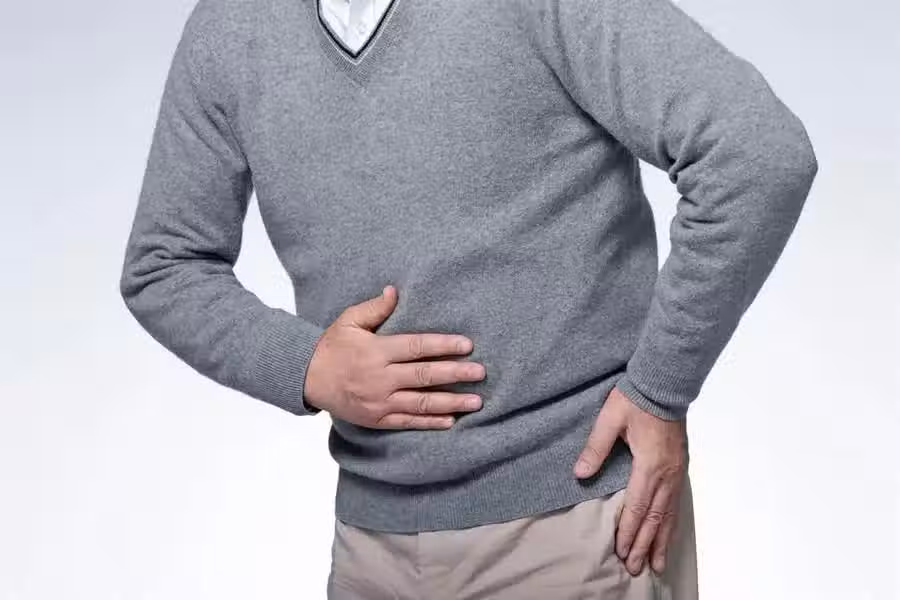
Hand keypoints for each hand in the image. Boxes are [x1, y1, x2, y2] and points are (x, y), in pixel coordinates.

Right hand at [304, 285, 485, 428]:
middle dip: (455, 374)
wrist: (307, 379)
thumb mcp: (349, 321)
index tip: (467, 345)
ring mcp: (380, 401)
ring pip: (421, 403)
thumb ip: (375, 308)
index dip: (443, 346)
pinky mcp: (378, 419)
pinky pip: (408, 422)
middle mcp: (380, 378)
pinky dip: (430, 422)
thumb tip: (395, 291)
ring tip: (476, 401)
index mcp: (376, 351)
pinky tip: (451, 420)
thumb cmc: (332, 347)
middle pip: (424, 375)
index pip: (416, 347)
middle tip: (480, 372)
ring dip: (451, 402)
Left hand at [573, 385, 687, 575]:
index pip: (638, 506)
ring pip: (670, 515)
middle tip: (635, 569)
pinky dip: (672, 525)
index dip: (628, 531)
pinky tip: (668, 536)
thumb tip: (580, 474)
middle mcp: (667, 473)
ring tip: (655, 565)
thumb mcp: (609, 419)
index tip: (620, 551)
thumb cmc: (636, 398)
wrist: (665, 383)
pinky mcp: (680, 467)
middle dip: (644, 545)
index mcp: (649, 464)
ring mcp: (677, 472)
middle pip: (656, 518)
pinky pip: (676, 504)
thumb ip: (596, 448)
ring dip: (661, 541)